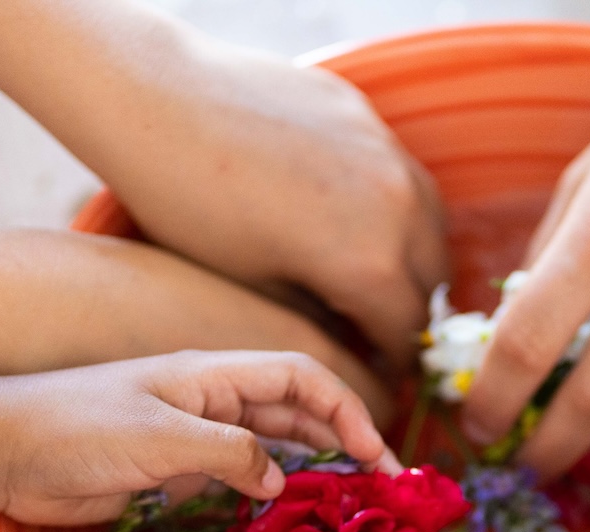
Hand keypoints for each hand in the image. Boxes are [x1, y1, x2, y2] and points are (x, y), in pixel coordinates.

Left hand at [0, 349, 396, 526]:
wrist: (3, 452)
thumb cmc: (76, 430)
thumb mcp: (163, 439)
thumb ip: (230, 455)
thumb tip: (280, 481)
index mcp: (212, 375)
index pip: (300, 378)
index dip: (345, 408)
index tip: (374, 454)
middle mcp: (212, 401)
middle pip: (296, 413)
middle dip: (344, 442)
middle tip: (382, 488)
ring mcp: (195, 437)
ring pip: (273, 448)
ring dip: (315, 470)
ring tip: (351, 505)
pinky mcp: (175, 473)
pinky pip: (239, 480)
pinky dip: (271, 496)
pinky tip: (291, 521)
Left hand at [56, 14, 446, 366]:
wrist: (157, 102)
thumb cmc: (192, 209)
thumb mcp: (258, 289)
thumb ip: (322, 317)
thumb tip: (351, 334)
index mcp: (369, 262)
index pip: (406, 331)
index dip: (392, 362)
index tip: (378, 372)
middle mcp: (397, 207)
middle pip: (432, 277)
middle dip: (408, 306)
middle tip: (375, 323)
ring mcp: (387, 151)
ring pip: (429, 219)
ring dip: (411, 251)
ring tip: (371, 266)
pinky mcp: (365, 113)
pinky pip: (401, 169)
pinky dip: (391, 200)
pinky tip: (348, 207)